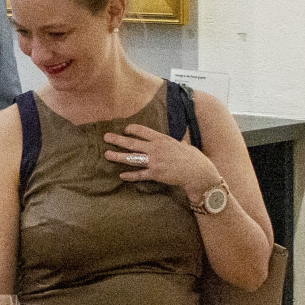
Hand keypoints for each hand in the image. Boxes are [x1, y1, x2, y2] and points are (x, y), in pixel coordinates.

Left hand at [103, 123, 219, 199]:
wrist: (198, 173)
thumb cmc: (194, 158)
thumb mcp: (184, 146)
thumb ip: (178, 143)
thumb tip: (179, 141)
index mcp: (162, 140)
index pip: (143, 131)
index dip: (132, 129)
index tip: (125, 129)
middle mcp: (156, 149)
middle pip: (132, 143)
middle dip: (118, 140)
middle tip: (106, 137)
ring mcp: (154, 162)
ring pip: (132, 158)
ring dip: (118, 156)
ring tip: (107, 154)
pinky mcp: (155, 174)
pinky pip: (139, 174)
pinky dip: (130, 175)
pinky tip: (121, 175)